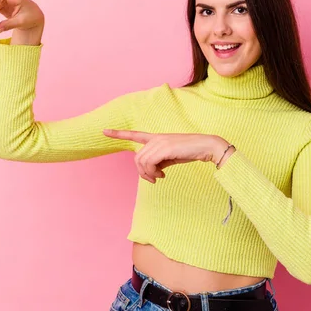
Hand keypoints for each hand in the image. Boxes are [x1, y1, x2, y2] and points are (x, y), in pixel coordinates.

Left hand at [103, 130, 233, 182]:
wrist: (206, 146)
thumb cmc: (190, 152)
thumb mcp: (171, 157)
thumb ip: (159, 161)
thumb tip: (153, 172)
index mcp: (156, 138)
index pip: (135, 135)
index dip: (119, 133)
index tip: (104, 131)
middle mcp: (156, 138)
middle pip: (137, 158)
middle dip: (142, 172)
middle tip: (154, 179)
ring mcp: (159, 142)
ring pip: (141, 162)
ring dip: (148, 174)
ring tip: (158, 178)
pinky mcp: (164, 147)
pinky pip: (149, 163)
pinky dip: (152, 173)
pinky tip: (162, 176)